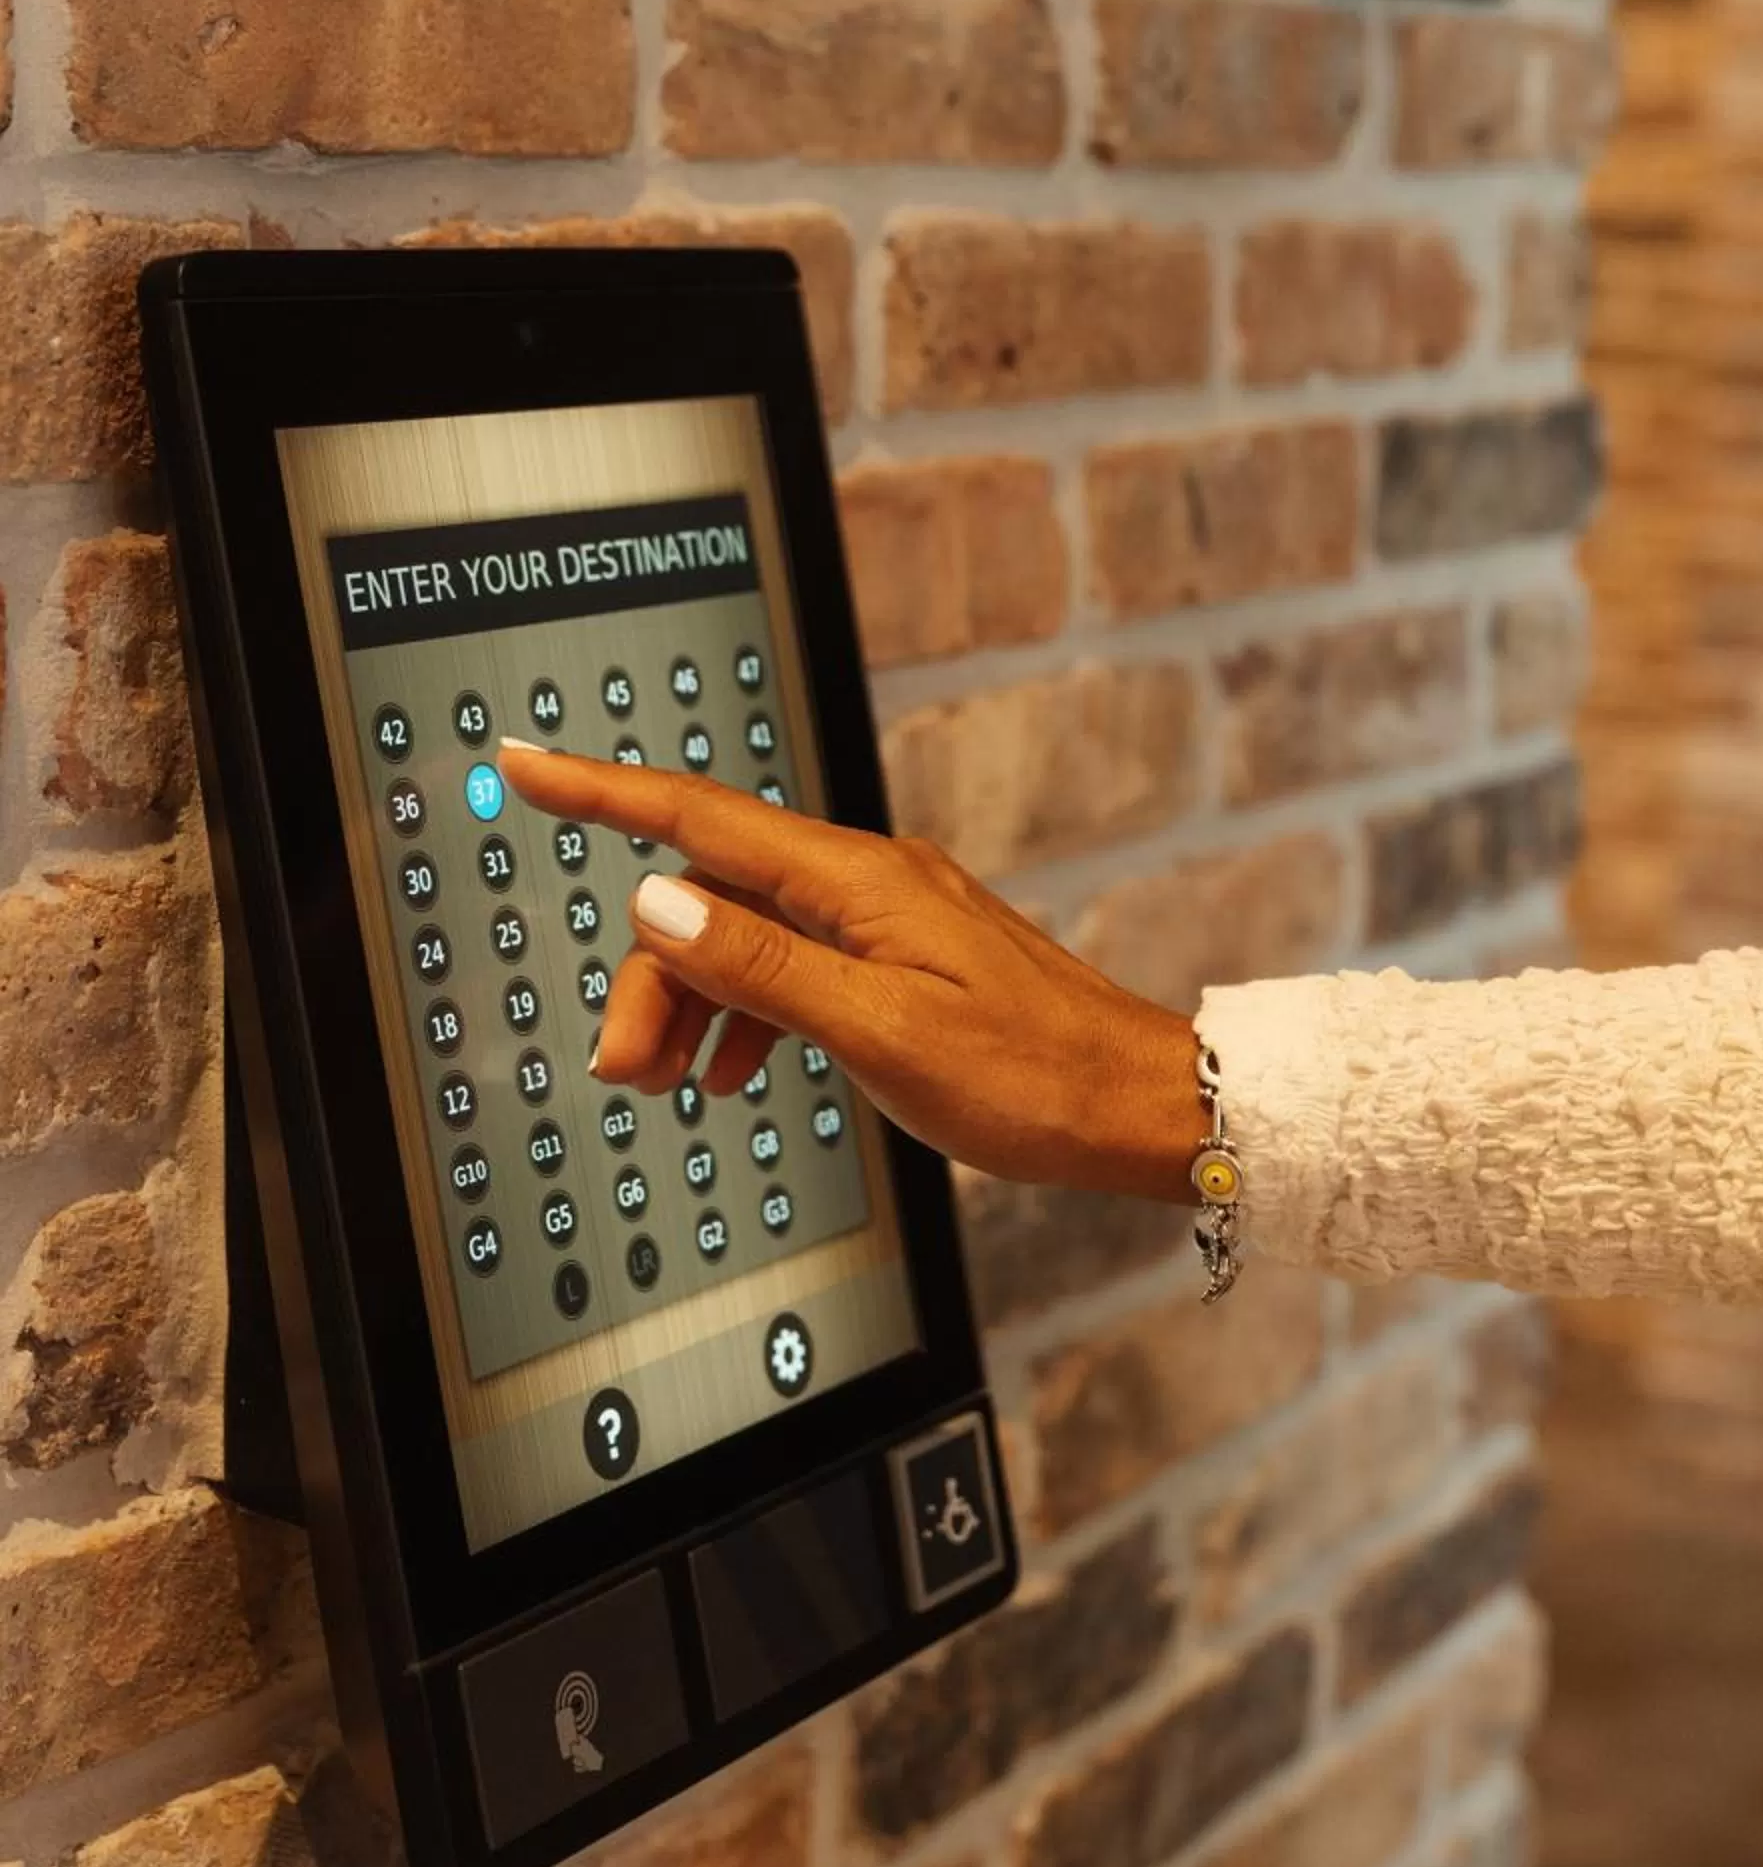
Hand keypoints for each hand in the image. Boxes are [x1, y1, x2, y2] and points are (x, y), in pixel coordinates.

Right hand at [498, 742, 1203, 1202]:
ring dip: (692, 1004)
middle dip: (649, 975)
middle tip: (628, 1068)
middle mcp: (865, 882)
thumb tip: (658, 899)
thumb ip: (761, 968)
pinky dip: (746, 1017)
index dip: (601, 791)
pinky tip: (737, 1073)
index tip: (523, 762)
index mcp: (857, 882)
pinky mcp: (896, 959)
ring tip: (672, 1082)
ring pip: (742, 940)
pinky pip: (788, 970)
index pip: (699, 817)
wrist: (1134, 1105)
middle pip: (709, 899)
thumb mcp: (880, 1032)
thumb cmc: (1032, 1075)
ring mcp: (883, 918)